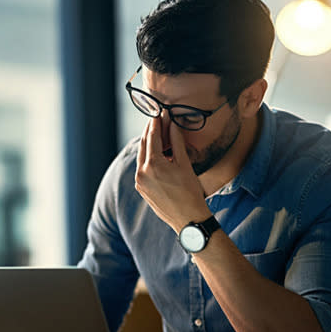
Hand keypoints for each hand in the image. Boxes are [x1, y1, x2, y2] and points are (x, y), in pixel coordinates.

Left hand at [135, 117, 211, 231]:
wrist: (188, 219)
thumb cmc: (190, 192)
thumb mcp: (185, 164)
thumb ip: (177, 142)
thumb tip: (172, 124)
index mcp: (153, 164)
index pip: (152, 136)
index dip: (156, 122)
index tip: (159, 112)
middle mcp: (142, 172)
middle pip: (144, 144)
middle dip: (150, 131)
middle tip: (156, 120)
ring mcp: (140, 182)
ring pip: (142, 156)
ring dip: (148, 144)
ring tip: (157, 134)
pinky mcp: (141, 189)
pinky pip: (142, 168)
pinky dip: (148, 158)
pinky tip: (156, 154)